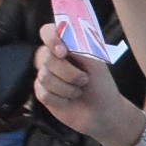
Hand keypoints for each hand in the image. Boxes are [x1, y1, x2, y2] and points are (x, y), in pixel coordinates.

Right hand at [33, 23, 145, 145]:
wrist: (103, 113)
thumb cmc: (102, 85)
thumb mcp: (96, 64)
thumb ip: (79, 49)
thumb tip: (63, 40)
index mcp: (66, 47)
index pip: (48, 32)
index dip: (51, 39)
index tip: (63, 51)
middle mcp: (53, 59)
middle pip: (44, 56)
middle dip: (67, 71)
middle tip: (84, 80)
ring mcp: (46, 76)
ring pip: (44, 77)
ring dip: (67, 87)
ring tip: (79, 91)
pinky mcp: (43, 93)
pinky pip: (43, 93)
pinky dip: (61, 99)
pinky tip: (69, 101)